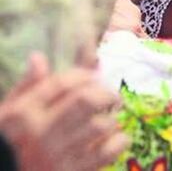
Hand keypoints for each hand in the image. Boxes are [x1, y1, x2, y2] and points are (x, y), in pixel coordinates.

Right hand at [0, 54, 127, 170]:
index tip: (94, 77)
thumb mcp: (8, 115)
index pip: (62, 83)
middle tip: (111, 96)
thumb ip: (26, 87)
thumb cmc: (11, 144)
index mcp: (23, 115)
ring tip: (110, 119)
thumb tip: (38, 58)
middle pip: (86, 100)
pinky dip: (118, 141)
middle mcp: (40, 133)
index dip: (85, 74)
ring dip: (112, 119)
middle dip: (106, 93)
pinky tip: (113, 139)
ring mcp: (58, 155)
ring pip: (100, 124)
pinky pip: (108, 151)